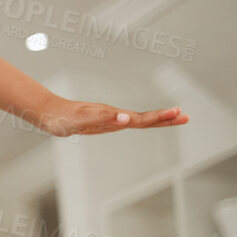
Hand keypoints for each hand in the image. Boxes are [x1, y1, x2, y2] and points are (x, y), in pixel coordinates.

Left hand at [31, 98, 187, 136]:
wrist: (49, 113)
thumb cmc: (63, 118)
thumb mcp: (82, 120)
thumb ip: (104, 118)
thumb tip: (126, 118)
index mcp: (112, 116)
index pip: (142, 118)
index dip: (160, 118)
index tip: (178, 114)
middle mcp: (113, 116)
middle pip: (144, 118)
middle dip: (165, 118)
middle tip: (187, 117)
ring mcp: (109, 119)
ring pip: (137, 120)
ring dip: (156, 120)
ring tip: (174, 118)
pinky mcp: (103, 123)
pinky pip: (126, 123)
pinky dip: (140, 123)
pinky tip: (142, 123)